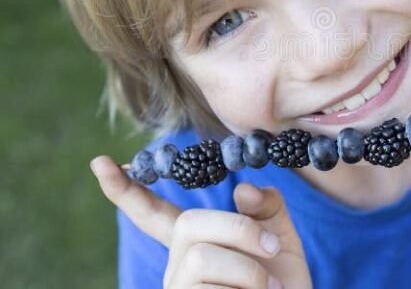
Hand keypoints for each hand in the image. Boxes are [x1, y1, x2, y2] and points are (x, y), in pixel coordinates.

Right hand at [89, 156, 312, 288]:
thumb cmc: (282, 286)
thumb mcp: (281, 240)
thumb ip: (267, 209)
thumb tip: (243, 189)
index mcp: (195, 243)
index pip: (153, 214)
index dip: (126, 191)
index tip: (100, 162)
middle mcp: (178, 268)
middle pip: (187, 225)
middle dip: (238, 229)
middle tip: (274, 249)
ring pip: (198, 258)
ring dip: (247, 268)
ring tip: (269, 288)